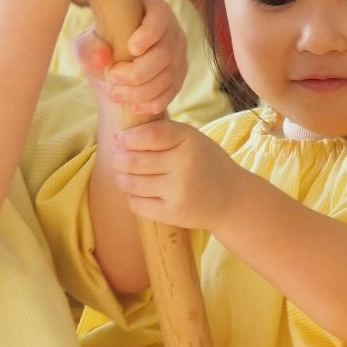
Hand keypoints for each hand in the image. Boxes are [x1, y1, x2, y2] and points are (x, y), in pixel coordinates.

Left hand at [74, 0, 186, 118]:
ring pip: (168, 77)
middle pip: (164, 54)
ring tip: (116, 94)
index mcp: (152, 10)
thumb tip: (102, 57)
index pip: (160, 18)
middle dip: (137, 72)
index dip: (148, 34)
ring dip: (140, 92)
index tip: (131, 48)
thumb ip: (89, 47)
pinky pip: (171, 94)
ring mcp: (178, 55)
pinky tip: (133, 106)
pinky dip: (152, 103)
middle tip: (113, 78)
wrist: (113, 69)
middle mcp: (171, 30)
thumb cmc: (100, 48)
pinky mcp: (178, 78)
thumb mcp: (87, 44)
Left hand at [111, 118, 240, 229]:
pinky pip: (137, 205)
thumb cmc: (202, 163)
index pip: (150, 135)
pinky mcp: (173, 213)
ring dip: (122, 178)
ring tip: (123, 174)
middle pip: (135, 161)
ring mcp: (178, 191)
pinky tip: (138, 193)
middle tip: (117, 158)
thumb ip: (161, 133)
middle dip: (119, 159)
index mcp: (189, 141)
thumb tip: (118, 136)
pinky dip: (132, 198)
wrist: (229, 198)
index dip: (128, 137)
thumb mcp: (190, 139)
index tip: (120, 139)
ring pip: (132, 184)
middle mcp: (184, 165)